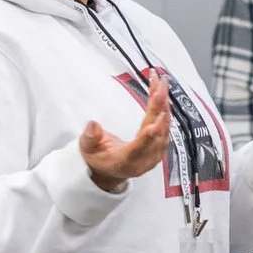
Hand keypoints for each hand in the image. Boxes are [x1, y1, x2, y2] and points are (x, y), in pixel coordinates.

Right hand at [82, 71, 171, 192]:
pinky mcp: (160, 144)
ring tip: (160, 82)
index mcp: (126, 162)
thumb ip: (90, 138)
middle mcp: (145, 159)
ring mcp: (155, 153)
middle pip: (156, 132)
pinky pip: (165, 123)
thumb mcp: (87, 150)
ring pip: (164, 125)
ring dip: (163, 102)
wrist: (111, 170)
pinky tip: (162, 91)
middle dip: (158, 107)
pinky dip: (164, 106)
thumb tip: (92, 124)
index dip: (147, 137)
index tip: (154, 124)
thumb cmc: (99, 158)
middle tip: (159, 87)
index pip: (138, 149)